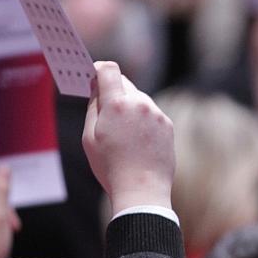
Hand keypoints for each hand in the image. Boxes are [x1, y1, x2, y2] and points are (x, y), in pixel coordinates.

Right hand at [82, 61, 174, 214]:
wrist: (142, 188)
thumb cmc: (110, 165)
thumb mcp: (90, 136)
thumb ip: (94, 106)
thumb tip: (97, 87)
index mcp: (117, 104)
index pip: (109, 70)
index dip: (99, 69)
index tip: (92, 74)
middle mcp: (140, 103)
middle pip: (124, 83)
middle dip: (113, 90)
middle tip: (102, 105)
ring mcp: (157, 114)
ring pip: (139, 99)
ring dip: (129, 106)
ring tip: (120, 131)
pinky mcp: (168, 125)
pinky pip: (151, 113)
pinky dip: (142, 119)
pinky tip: (135, 139)